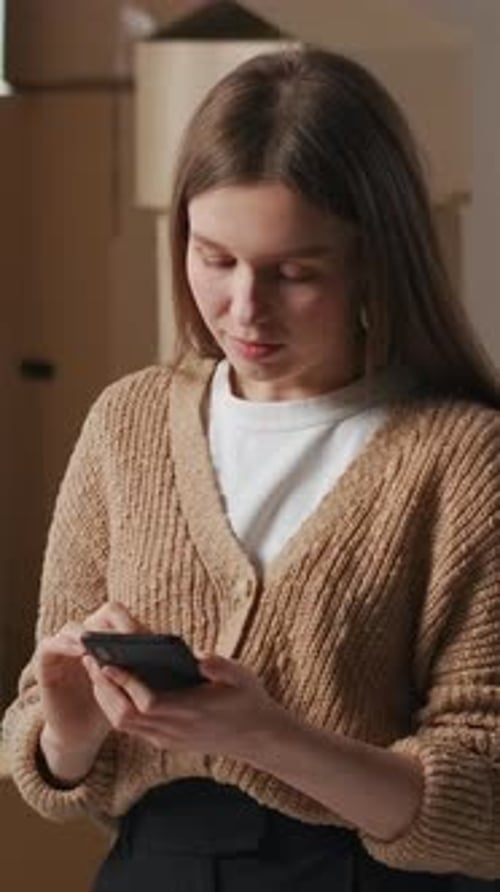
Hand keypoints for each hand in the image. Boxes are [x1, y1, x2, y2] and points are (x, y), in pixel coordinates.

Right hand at [36, 603, 146, 764]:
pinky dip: (64, 644)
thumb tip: (191, 663)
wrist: (82, 730)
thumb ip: (154, 669)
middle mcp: (87, 635)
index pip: (120, 615)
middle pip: (99, 616)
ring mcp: (65, 646)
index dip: (133, 624)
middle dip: (115, 627)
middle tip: (128, 640)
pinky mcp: (47, 660)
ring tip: (103, 644)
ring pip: (74, 627)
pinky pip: (50, 644)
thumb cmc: (113, 705)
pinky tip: (83, 654)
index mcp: (110, 636)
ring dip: (88, 634)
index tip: (147, 640)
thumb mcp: (135, 686)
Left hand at [83, 653, 286, 760]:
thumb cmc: (248, 701)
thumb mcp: (242, 677)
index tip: (109, 663)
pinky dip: (117, 709)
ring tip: (97, 672)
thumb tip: (198, 656)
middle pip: (126, 716)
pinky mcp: (166, 742)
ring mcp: (169, 739)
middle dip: (104, 690)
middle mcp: (175, 730)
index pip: (148, 703)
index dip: (125, 685)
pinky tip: (114, 689)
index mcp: (192, 712)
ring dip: (106, 700)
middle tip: (92, 662)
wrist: (259, 738)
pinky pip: (132, 729)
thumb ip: (220, 666)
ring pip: (125, 725)